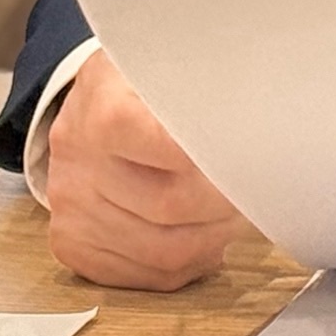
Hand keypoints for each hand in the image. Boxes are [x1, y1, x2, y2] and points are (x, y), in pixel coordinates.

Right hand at [43, 49, 248, 289]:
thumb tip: (267, 111)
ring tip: (238, 212)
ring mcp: (69, 207)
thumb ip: (210, 85)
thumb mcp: (175, 60)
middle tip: (258, 189)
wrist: (93, 100)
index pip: (165, 145)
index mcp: (103, 102)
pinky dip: (189, 262)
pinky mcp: (72, 244)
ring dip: (214, 238)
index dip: (217, 157)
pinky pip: (144, 275)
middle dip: (227, 202)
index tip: (253, 154)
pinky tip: (206, 234)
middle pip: (171, 206)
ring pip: (162, 252)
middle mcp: (75, 158)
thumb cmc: (150, 80)